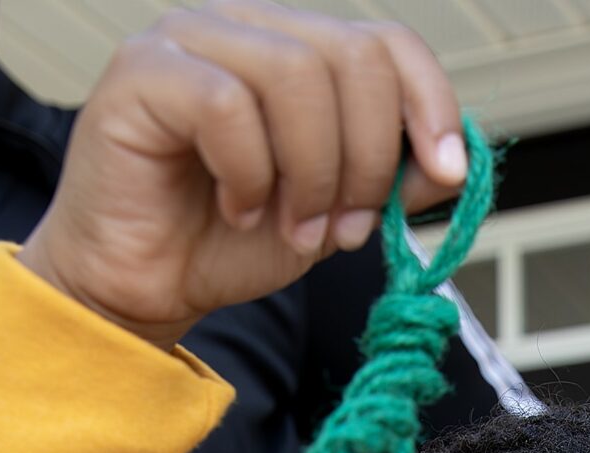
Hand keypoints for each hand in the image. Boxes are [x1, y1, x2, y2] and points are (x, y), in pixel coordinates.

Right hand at [17, 0, 466, 350]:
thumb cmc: (228, 241)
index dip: (429, 102)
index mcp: (295, 47)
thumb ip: (391, 178)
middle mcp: (244, 27)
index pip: (385, 42)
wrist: (142, 288)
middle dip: (366, 157)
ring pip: (295, 75)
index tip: (448, 173)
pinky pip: (227, 106)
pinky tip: (238, 207)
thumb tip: (449, 163)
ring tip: (293, 225)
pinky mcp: (140, 73)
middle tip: (345, 226)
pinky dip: (250, 172)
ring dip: (312, 171)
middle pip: (351, 57)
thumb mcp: (337, 211)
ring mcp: (187, 39)